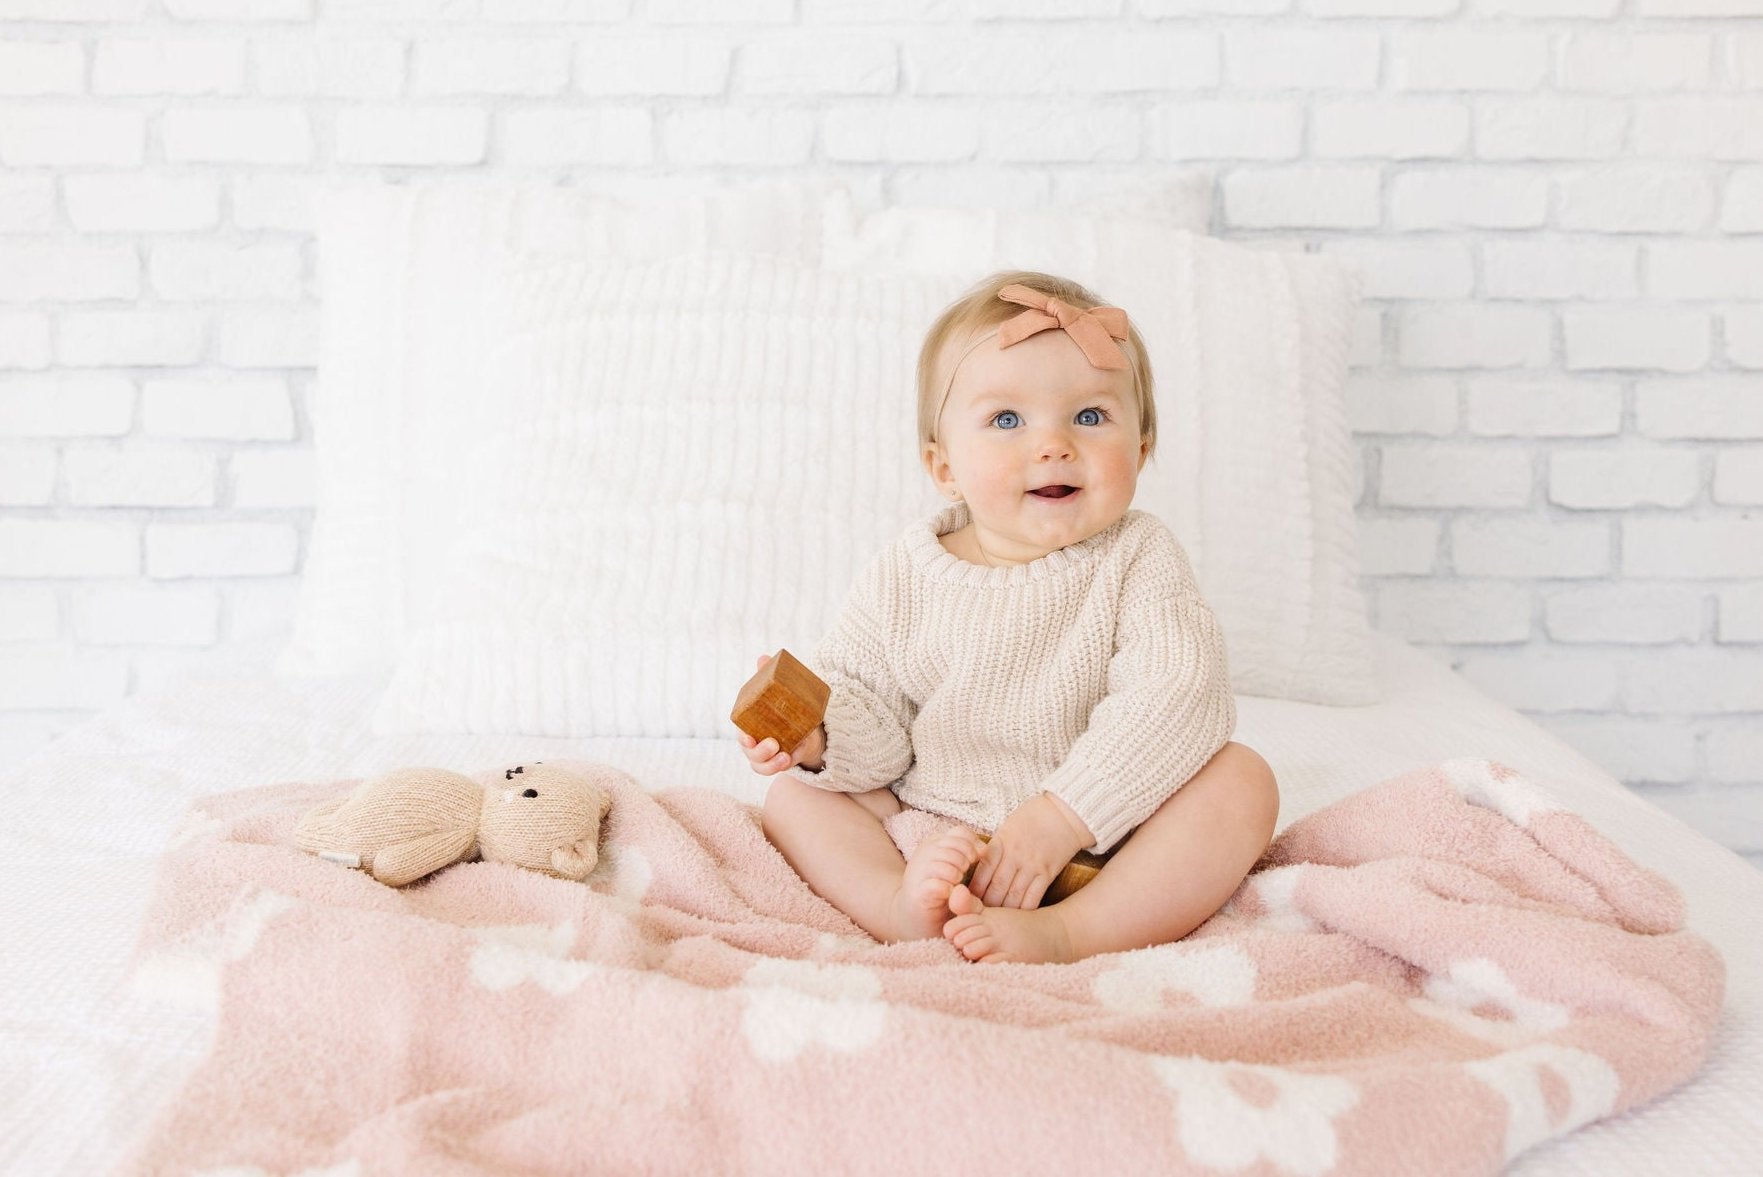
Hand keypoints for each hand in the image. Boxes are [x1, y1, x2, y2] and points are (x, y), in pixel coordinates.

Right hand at [737, 654, 826, 775]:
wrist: (803, 726)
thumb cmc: (782, 708)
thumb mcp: (777, 693)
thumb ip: (767, 677)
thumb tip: (763, 658)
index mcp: (749, 727)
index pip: (741, 734)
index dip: (743, 738)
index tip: (748, 737)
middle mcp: (754, 744)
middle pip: (750, 754)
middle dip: (760, 752)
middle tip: (773, 744)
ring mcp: (767, 757)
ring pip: (762, 767)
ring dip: (772, 765)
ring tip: (785, 757)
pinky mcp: (780, 762)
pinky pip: (780, 768)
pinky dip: (787, 764)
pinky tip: (795, 757)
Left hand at [968, 793, 1091, 909]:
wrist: (1063, 813)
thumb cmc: (1032, 818)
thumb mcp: (1006, 829)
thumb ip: (994, 849)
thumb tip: (979, 869)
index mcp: (1000, 844)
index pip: (982, 873)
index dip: (974, 891)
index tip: (968, 903)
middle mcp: (1014, 856)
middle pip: (996, 888)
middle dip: (987, 906)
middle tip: (980, 919)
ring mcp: (1032, 865)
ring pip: (1014, 896)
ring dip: (1004, 911)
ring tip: (997, 924)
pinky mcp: (1047, 872)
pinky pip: (1035, 896)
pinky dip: (1026, 909)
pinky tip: (1020, 919)